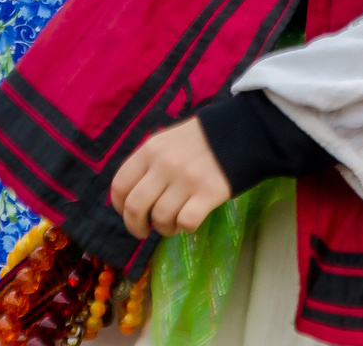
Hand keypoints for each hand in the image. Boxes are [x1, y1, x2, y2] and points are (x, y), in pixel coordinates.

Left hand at [110, 117, 231, 237]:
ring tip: (173, 224)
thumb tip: (131, 198)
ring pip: (161, 218)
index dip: (119, 207)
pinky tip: (191, 219)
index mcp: (150, 150)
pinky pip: (186, 222)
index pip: (120, 185)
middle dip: (136, 226)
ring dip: (164, 229)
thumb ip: (148, 164)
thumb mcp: (168, 141)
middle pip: (135, 207)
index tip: (128, 214)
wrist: (243, 130)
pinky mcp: (209, 193)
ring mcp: (187, 179)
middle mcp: (164, 165)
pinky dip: (185, 227)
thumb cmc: (201, 139)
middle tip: (145, 231)